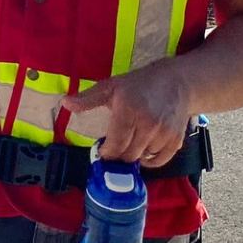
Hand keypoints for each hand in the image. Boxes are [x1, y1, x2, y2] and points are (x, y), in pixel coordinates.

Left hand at [60, 65, 193, 165]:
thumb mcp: (111, 86)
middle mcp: (148, 122)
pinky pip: (160, 160)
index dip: (107, 153)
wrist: (177, 82)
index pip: (115, 145)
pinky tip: (144, 150)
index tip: (103, 150)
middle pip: (128, 155)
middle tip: (115, 149)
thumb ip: (88, 98)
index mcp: (128, 109)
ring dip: (135, 155)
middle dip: (119, 155)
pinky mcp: (176, 140)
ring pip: (143, 158)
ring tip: (131, 143)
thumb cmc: (140, 84)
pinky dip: (151, 160)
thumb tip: (65, 103)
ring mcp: (164, 132)